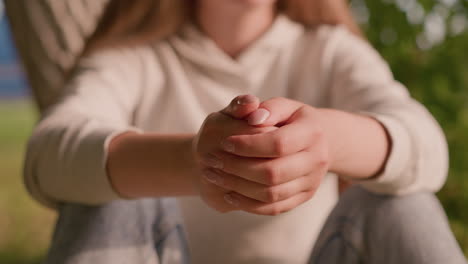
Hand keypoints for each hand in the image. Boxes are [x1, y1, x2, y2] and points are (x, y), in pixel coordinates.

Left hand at [207, 97, 330, 214]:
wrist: (321, 141)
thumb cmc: (293, 120)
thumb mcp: (284, 106)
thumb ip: (268, 108)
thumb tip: (252, 117)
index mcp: (312, 132)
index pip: (278, 143)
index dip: (248, 145)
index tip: (225, 142)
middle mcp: (317, 160)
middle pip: (273, 172)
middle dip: (238, 168)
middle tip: (213, 161)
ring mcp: (312, 182)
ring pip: (271, 194)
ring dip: (238, 187)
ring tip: (214, 176)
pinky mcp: (304, 197)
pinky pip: (274, 208)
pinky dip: (249, 204)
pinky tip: (229, 194)